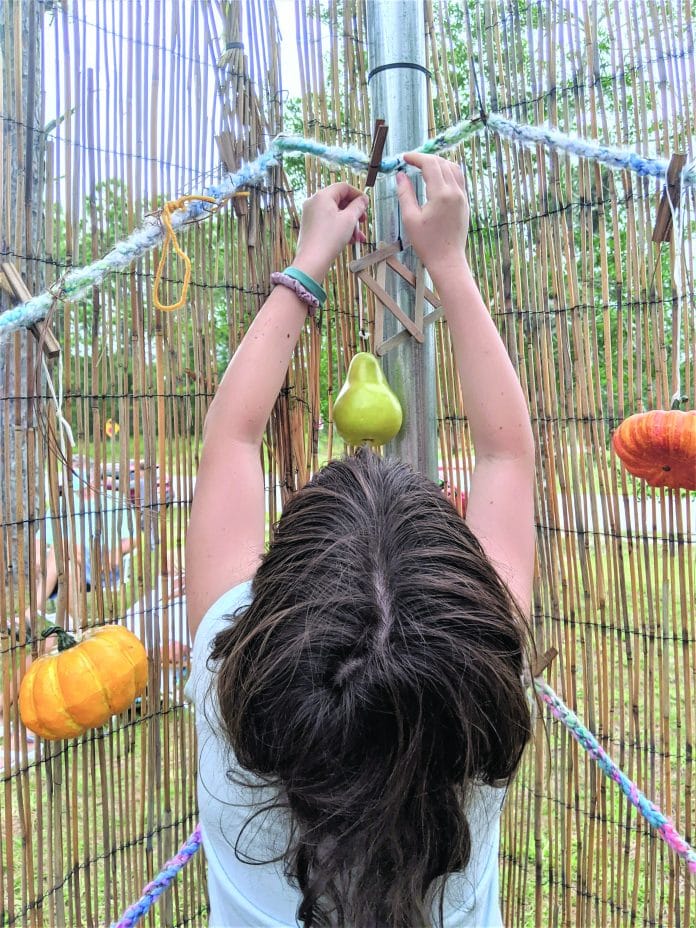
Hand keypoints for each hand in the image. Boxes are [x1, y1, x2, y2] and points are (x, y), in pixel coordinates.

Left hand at [294, 182, 368, 281]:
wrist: (312, 261)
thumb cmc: (329, 238)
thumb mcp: (349, 220)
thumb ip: (358, 206)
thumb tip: (363, 199)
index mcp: (322, 196)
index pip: (343, 187)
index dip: (357, 194)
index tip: (366, 204)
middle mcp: (314, 202)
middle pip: (339, 201)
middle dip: (354, 212)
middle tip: (363, 221)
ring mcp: (310, 215)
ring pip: (335, 214)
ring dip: (349, 224)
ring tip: (359, 237)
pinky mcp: (310, 227)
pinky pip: (328, 223)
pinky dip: (339, 228)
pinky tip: (350, 241)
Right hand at [395, 152, 468, 271]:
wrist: (447, 260)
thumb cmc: (427, 243)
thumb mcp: (410, 218)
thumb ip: (405, 194)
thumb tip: (400, 175)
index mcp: (441, 194)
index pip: (430, 164)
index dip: (416, 157)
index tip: (404, 158)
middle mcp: (455, 191)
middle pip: (442, 162)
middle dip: (426, 158)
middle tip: (411, 162)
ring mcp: (462, 196)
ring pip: (453, 168)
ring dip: (438, 163)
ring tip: (424, 167)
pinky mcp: (465, 203)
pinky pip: (458, 179)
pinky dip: (447, 172)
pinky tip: (437, 178)